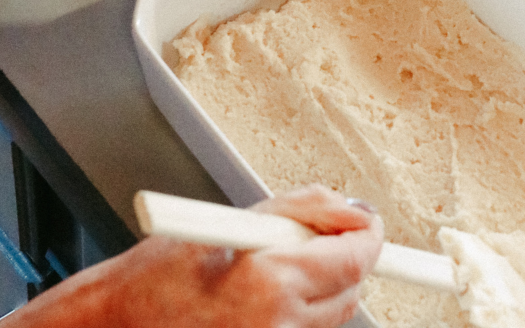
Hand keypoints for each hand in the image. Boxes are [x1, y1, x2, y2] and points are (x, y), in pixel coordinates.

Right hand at [3, 185, 383, 327]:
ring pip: (332, 317)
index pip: (354, 258)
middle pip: (350, 290)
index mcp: (268, 280)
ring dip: (322, 287)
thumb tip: (349, 208)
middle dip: (344, 258)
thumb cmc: (156, 276)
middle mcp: (278, 325)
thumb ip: (300, 209)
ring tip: (274, 268)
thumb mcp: (230, 220)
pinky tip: (263, 299)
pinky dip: (301, 314)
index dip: (368, 235)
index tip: (368, 222)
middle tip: (315, 236)